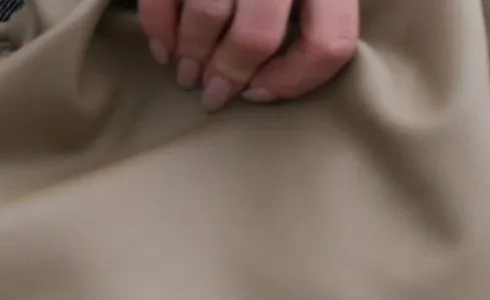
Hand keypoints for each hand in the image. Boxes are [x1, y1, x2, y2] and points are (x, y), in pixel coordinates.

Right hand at [136, 0, 358, 108]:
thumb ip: (313, 16)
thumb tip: (272, 80)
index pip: (330, 42)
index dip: (297, 81)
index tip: (263, 91)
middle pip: (258, 36)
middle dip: (229, 74)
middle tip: (212, 94)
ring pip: (209, 17)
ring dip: (191, 56)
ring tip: (185, 74)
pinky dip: (160, 27)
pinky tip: (163, 47)